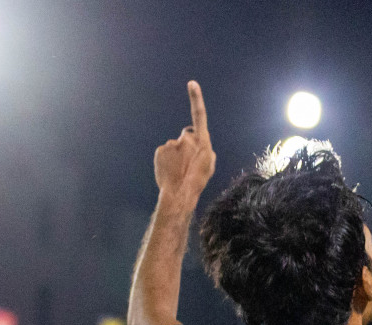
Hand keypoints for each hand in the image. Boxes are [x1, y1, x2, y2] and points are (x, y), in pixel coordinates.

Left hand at [154, 80, 216, 201]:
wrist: (180, 193)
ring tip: (178, 170)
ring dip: (176, 155)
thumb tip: (201, 146)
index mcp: (202, 142)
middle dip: (185, 146)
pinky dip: (166, 160)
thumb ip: (206, 151)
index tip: (192, 84)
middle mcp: (186, 139)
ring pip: (174, 146)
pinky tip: (170, 170)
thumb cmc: (198, 181)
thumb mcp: (210, 165)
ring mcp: (172, 143)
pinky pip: (164, 152)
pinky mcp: (161, 149)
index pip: (199, 115)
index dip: (196, 98)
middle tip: (186, 163)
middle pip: (186, 137)